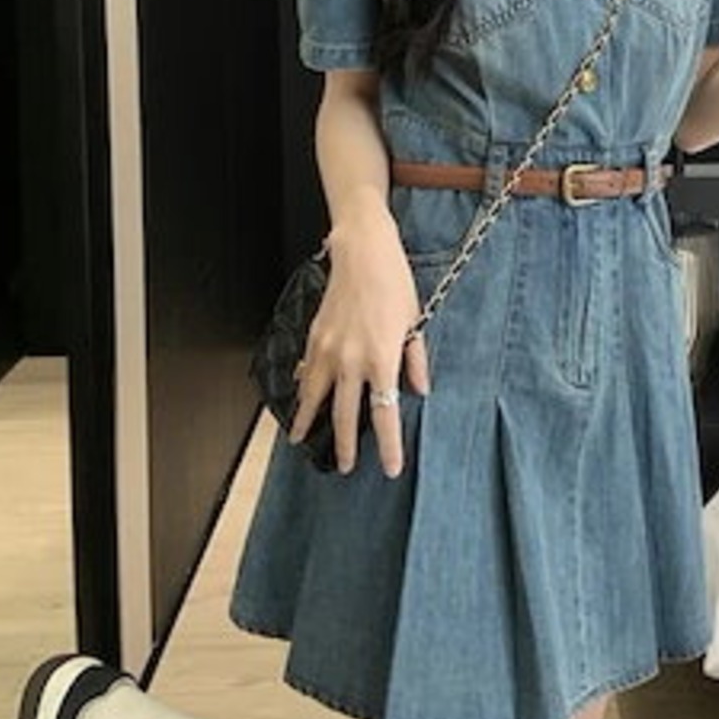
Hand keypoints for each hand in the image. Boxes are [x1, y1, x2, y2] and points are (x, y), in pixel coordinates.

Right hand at [288, 215, 429, 477]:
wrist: (362, 252)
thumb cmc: (393, 283)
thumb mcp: (415, 321)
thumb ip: (415, 360)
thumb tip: (419, 390)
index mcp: (381, 358)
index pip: (385, 413)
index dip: (388, 445)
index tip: (390, 467)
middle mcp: (351, 360)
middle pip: (345, 415)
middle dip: (346, 445)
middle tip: (345, 467)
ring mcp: (327, 349)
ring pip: (314, 398)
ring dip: (308, 422)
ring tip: (301, 440)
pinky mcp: (313, 336)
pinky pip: (305, 372)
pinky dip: (300, 389)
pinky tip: (299, 400)